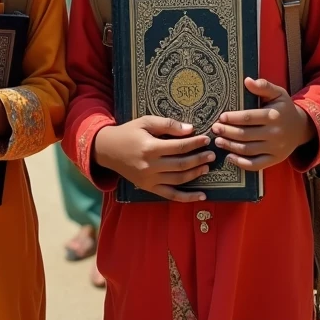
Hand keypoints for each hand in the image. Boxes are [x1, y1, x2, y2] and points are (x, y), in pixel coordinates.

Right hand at [93, 115, 213, 202]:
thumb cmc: (128, 132)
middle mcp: (150, 166)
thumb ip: (167, 124)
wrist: (108, 150)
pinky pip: (171, 195)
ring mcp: (149, 180)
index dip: (195, 143)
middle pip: (181, 164)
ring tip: (207, 167)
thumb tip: (189, 129)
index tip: (206, 139)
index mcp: (150, 148)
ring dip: (195, 174)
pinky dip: (188, 197)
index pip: (179, 147)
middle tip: (212, 154)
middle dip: (199, 159)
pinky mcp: (149, 188)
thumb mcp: (145, 122)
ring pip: (179, 179)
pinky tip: (202, 196)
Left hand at [211, 77, 314, 171]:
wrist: (301, 128)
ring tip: (218, 141)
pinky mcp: (275, 159)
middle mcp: (275, 133)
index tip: (221, 117)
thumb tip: (247, 80)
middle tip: (214, 129)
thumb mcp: (278, 93)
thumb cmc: (284, 108)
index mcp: (274, 116)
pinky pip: (256, 164)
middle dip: (228, 132)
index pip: (249, 118)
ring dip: (230, 146)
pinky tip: (229, 157)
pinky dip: (241, 163)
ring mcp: (275, 149)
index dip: (233, 118)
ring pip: (248, 150)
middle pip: (246, 135)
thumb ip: (263, 86)